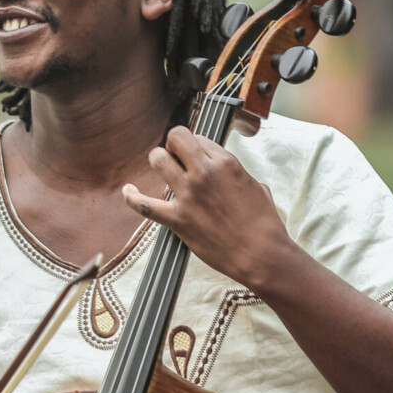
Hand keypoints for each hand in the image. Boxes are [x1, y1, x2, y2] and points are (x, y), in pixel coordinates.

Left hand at [122, 126, 300, 289]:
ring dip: (159, 162)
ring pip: (158, 159)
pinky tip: (128, 190)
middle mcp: (204, 173)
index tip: (197, 156)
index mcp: (226, 162)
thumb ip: (235, 173)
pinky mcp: (177, 219)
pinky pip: (143, 204)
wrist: (261, 255)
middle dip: (175, 144)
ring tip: (164, 170)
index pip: (199, 138)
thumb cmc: (264, 223)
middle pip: (176, 138)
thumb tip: (225, 172)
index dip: (196, 147)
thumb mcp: (255, 185)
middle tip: (179, 157)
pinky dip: (132, 196)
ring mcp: (188, 195)